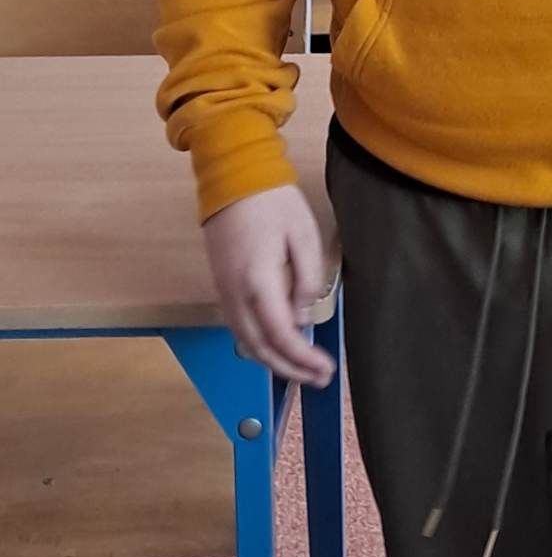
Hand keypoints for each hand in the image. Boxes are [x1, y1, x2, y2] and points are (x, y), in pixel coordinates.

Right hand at [203, 185, 334, 385]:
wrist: (233, 178)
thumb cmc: (273, 202)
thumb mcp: (303, 235)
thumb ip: (305, 280)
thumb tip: (300, 317)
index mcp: (257, 281)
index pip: (280, 335)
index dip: (302, 358)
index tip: (325, 368)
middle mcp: (234, 293)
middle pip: (259, 348)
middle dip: (289, 369)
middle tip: (318, 378)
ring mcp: (223, 290)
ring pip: (245, 340)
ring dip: (273, 360)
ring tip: (302, 369)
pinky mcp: (221, 284)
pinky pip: (237, 325)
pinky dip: (259, 344)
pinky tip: (279, 344)